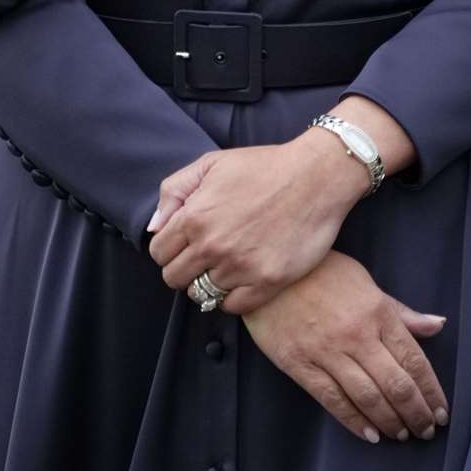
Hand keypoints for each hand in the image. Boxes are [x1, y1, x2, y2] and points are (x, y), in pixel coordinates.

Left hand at [148, 132, 368, 313]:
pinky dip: (234, 296)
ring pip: (203, 295)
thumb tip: (155, 226)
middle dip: (186, 269)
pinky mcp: (267, 282)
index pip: (159, 254)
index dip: (170, 249)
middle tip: (205, 257)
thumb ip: (174, 191)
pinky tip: (244, 277)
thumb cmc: (264, 166)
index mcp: (195, 217)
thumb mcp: (212, 163)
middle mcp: (213, 245)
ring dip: (211, 282)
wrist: (315, 176)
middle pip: (175, 279)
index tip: (186, 245)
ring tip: (228, 265)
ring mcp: (240, 266)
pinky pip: (233, 306)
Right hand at [242, 250, 448, 443]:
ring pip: (368, 397)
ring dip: (390, 422)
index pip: (413, 360)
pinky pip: (332, 400)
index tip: (441, 411)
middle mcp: (356, 335)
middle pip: (396, 384)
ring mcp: (327, 352)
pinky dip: (354, 422)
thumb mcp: (365, 282)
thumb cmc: (321, 272)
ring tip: (402, 435)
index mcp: (376, 312)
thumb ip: (400, 311)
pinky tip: (371, 435)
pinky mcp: (300, 365)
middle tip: (427, 431)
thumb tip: (437, 325)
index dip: (431, 391)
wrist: (269, 271)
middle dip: (417, 414)